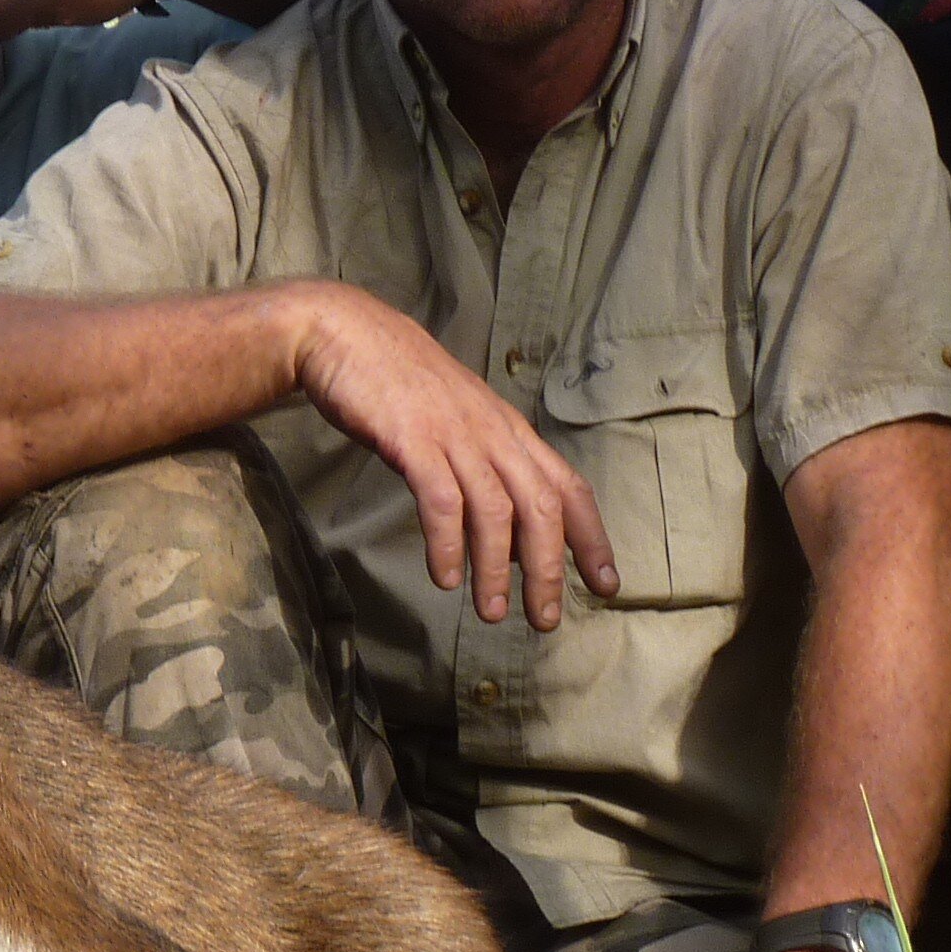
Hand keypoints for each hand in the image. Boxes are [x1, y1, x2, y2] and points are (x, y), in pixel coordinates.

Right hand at [290, 284, 616, 627]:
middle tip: (545, 619)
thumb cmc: (396, 380)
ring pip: (495, 510)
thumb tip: (500, 525)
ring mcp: (454, 433)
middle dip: (549, 569)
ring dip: (497, 568)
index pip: (568, 486)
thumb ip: (482, 461)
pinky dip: (447, 543)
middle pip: (540, 506)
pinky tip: (444, 577)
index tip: (606, 583)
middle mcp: (492, 432)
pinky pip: (441, 499)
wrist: (344, 332)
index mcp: (508, 429)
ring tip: (490, 612)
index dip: (592, 537)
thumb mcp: (457, 417)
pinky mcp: (412, 438)